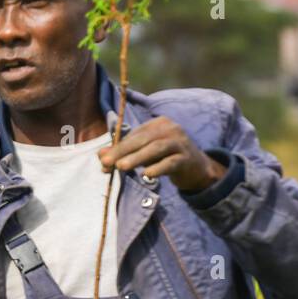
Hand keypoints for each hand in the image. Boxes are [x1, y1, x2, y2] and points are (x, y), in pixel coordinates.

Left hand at [97, 116, 225, 192]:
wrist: (196, 169)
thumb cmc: (165, 158)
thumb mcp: (144, 154)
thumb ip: (124, 153)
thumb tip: (100, 156)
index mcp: (157, 124)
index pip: (135, 134)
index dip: (118, 147)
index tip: (103, 161)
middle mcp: (170, 129)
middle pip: (143, 139)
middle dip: (123, 151)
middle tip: (107, 163)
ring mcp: (180, 143)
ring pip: (156, 148)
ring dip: (137, 158)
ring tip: (121, 167)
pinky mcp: (187, 158)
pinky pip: (171, 162)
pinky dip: (158, 168)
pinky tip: (147, 175)